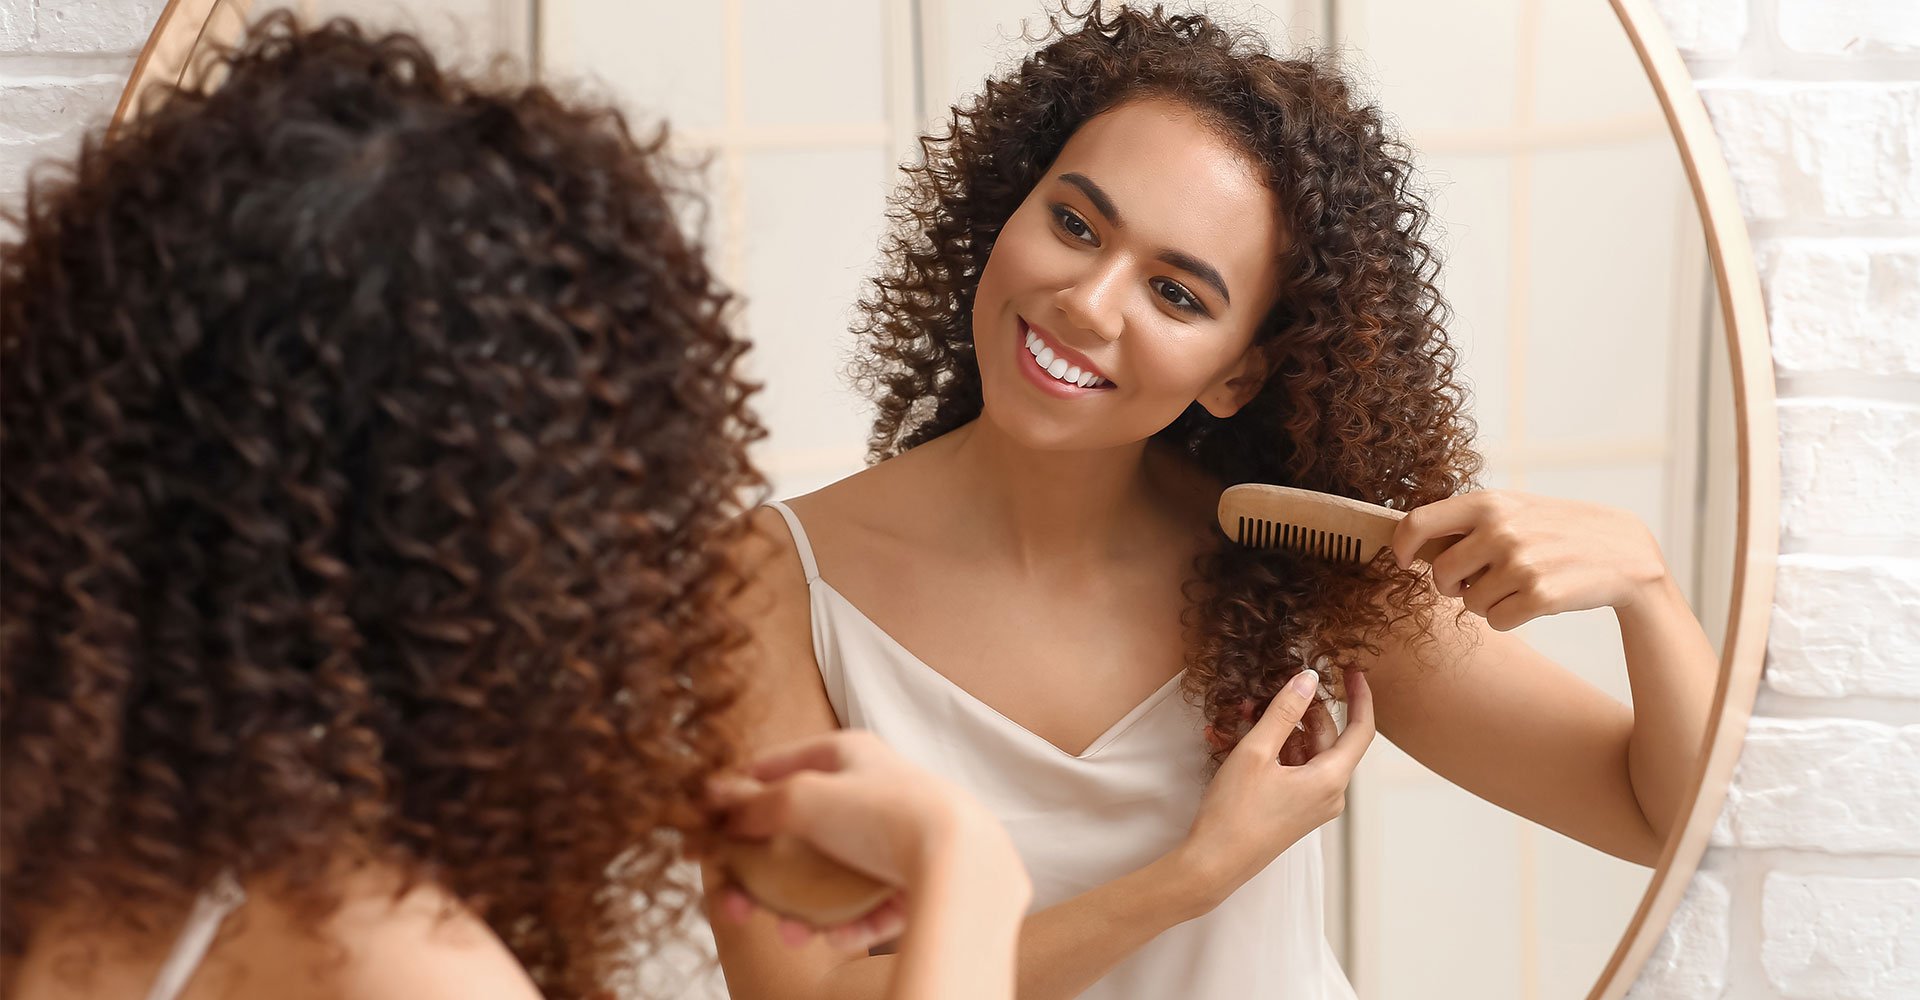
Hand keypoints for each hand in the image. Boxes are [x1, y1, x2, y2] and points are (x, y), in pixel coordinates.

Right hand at [708, 730, 1027, 951]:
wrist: (960, 859)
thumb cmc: (884, 813)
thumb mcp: (801, 798)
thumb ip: (755, 804)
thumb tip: (717, 804)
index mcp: (849, 754)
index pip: (780, 765)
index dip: (742, 794)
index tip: (711, 827)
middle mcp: (874, 790)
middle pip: (804, 832)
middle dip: (767, 873)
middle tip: (740, 902)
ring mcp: (897, 835)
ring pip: (835, 875)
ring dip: (804, 907)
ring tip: (792, 933)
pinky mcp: (918, 877)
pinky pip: (871, 903)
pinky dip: (847, 923)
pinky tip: (832, 937)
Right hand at [1179, 667, 1374, 903]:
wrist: (1214, 864)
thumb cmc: (1235, 811)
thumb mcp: (1256, 752)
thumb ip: (1284, 711)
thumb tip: (1309, 678)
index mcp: (1331, 779)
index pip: (1360, 729)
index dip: (1359, 696)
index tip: (1351, 670)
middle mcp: (1330, 794)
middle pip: (1325, 737)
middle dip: (1298, 710)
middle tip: (1270, 687)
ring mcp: (1313, 804)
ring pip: (1303, 752)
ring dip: (1276, 729)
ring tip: (1238, 712)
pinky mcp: (1295, 810)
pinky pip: (1290, 770)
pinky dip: (1269, 751)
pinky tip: (1231, 738)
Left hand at [1390, 490, 1669, 630]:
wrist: (1624, 552)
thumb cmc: (1558, 530)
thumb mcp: (1515, 508)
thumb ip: (1467, 520)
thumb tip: (1412, 543)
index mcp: (1488, 502)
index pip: (1417, 523)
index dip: (1402, 547)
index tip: (1403, 560)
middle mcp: (1500, 530)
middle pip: (1440, 575)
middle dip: (1453, 586)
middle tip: (1479, 579)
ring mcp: (1520, 563)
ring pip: (1469, 604)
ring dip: (1487, 602)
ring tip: (1519, 584)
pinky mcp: (1540, 596)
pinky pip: (1496, 621)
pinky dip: (1509, 617)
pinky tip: (1534, 599)